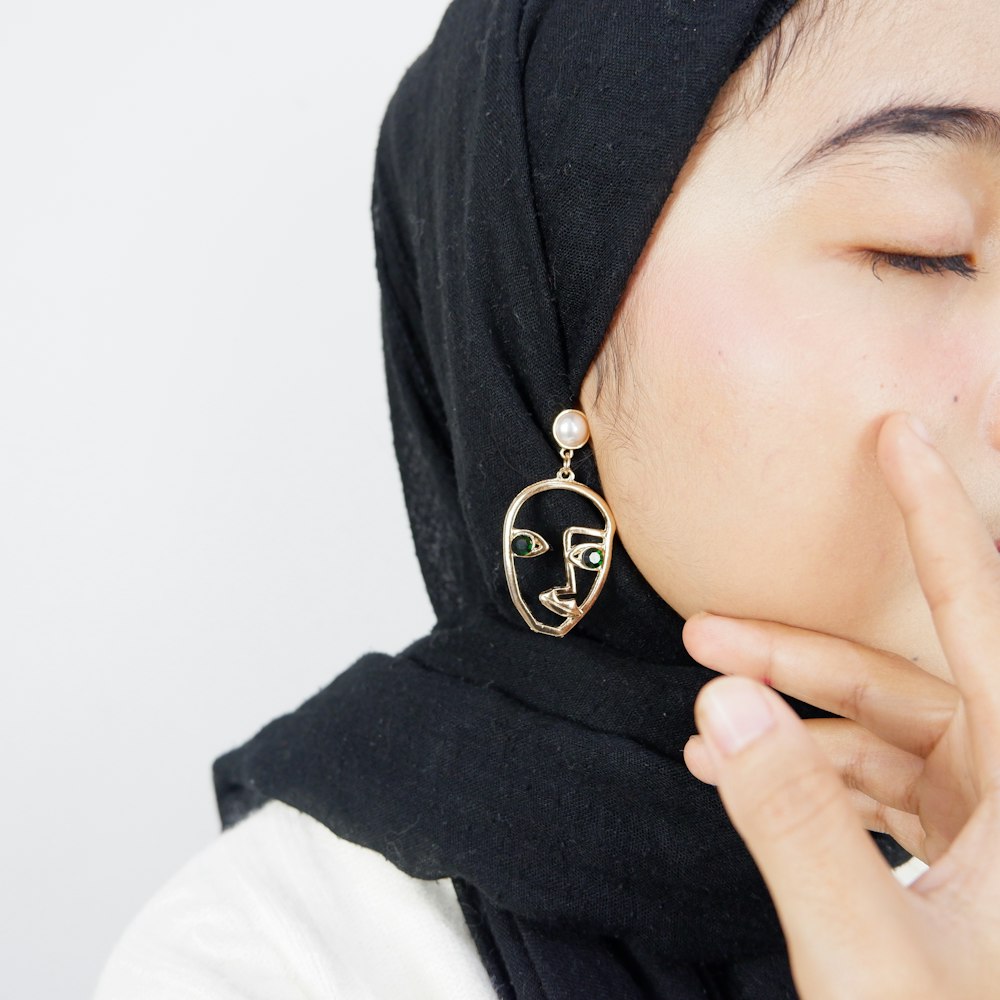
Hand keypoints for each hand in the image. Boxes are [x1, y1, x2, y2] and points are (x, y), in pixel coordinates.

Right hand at [682, 413, 999, 998]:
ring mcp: (997, 829)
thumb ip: (793, 823)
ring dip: (793, 722)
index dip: (939, 514)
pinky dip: (815, 777)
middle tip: (703, 630)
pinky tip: (743, 778)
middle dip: (796, 654)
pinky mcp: (972, 865)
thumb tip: (724, 702)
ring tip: (700, 720)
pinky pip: (887, 789)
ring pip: (889, 736)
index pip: (984, 608)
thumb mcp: (868, 949)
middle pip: (904, 680)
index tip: (901, 436)